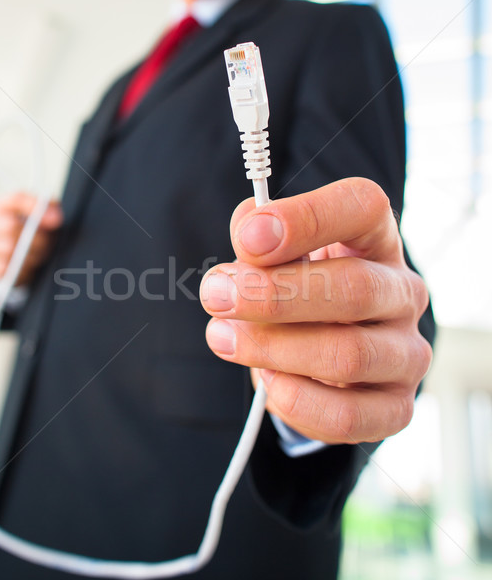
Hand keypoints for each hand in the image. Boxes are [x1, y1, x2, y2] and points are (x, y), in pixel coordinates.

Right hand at [0, 192, 62, 285]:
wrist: (20, 262)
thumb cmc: (32, 235)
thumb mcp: (43, 219)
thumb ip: (50, 209)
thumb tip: (54, 217)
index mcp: (0, 206)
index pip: (15, 199)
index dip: (35, 208)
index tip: (56, 220)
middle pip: (10, 226)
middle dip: (35, 238)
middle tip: (47, 244)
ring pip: (8, 249)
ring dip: (30, 256)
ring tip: (38, 256)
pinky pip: (3, 268)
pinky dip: (20, 270)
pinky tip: (26, 268)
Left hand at [200, 177, 431, 443]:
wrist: (323, 350)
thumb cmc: (297, 291)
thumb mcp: (275, 254)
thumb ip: (257, 237)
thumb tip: (248, 232)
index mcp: (374, 240)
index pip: (362, 207)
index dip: (305, 218)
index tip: (248, 239)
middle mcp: (402, 293)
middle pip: (353, 288)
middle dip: (272, 294)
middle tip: (216, 295)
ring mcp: (406, 353)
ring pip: (347, 354)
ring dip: (271, 348)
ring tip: (222, 337)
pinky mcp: (395, 407)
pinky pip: (347, 416)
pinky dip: (295, 400)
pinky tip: (267, 379)